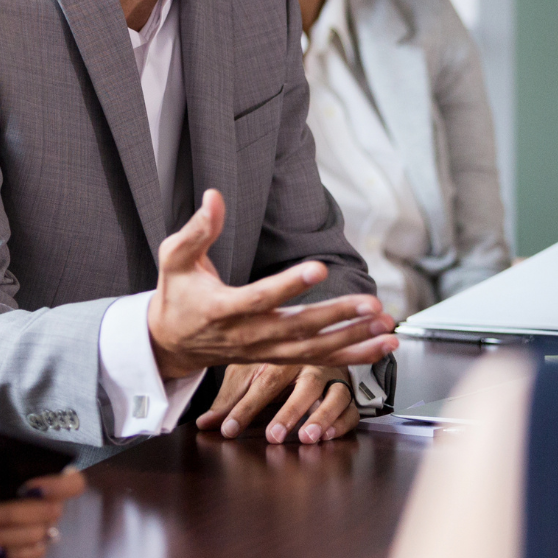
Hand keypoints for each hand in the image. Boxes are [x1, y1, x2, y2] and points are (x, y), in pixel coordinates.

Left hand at [0, 466, 86, 557]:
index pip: (73, 483)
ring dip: (4, 535)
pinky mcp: (32, 552)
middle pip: (49, 512)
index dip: (57, 485)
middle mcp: (53, 505)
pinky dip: (5, 554)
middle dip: (11, 514)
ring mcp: (46, 531)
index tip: (27, 487)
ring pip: (36, 537)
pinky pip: (28, 557)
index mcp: (51, 478)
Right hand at [145, 190, 398, 377]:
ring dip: (354, 339)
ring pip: (314, 351)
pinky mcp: (278, 359)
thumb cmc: (177, 294)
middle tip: (370, 304)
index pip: (260, 298)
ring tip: (385, 326)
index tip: (318, 267)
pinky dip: (353, 355)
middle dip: (337, 316)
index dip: (289, 284)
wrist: (172, 342)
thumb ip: (197, 230)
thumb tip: (214, 197)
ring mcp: (265, 352)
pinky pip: (318, 361)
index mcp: (222, 309)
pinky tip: (381, 346)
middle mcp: (247, 336)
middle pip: (297, 328)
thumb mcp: (175, 258)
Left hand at [197, 364, 358, 443]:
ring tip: (308, 436)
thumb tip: (205, 424)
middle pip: (305, 386)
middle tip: (274, 436)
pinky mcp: (349, 393)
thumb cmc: (273, 361)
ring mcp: (333, 379)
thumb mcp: (247, 372)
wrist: (308, 338)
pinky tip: (330, 435)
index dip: (245, 408)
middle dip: (289, 412)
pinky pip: (352, 409)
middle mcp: (311, 364)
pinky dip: (343, 423)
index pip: (263, 382)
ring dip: (323, 417)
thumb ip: (229, 399)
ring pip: (336, 395)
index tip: (228, 429)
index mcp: (283, 355)